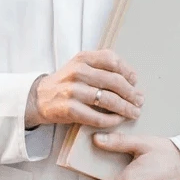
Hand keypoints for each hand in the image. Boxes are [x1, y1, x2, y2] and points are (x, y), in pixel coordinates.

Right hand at [24, 50, 143, 128]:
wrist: (39, 97)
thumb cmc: (66, 82)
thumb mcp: (80, 65)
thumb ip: (101, 65)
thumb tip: (131, 79)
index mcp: (82, 58)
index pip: (112, 60)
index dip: (128, 71)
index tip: (135, 81)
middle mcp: (77, 72)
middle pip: (114, 81)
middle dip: (131, 93)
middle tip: (139, 100)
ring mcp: (73, 91)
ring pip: (109, 100)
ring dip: (126, 108)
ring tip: (134, 112)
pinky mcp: (70, 109)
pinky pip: (97, 117)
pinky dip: (112, 121)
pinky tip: (118, 120)